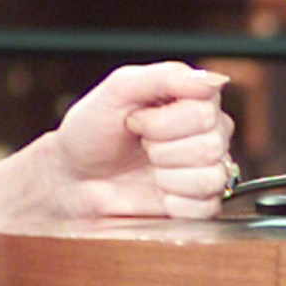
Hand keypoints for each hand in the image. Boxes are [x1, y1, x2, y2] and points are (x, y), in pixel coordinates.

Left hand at [50, 62, 236, 219]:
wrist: (73, 178)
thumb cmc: (92, 131)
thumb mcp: (118, 89)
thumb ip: (165, 77)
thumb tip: (213, 80)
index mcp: (195, 98)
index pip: (205, 111)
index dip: (162, 122)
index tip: (136, 121)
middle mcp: (208, 132)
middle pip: (210, 145)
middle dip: (161, 149)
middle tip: (140, 145)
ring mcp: (205, 169)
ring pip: (210, 178)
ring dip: (168, 177)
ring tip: (149, 169)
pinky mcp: (199, 205)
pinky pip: (206, 209)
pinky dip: (175, 205)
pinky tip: (158, 192)